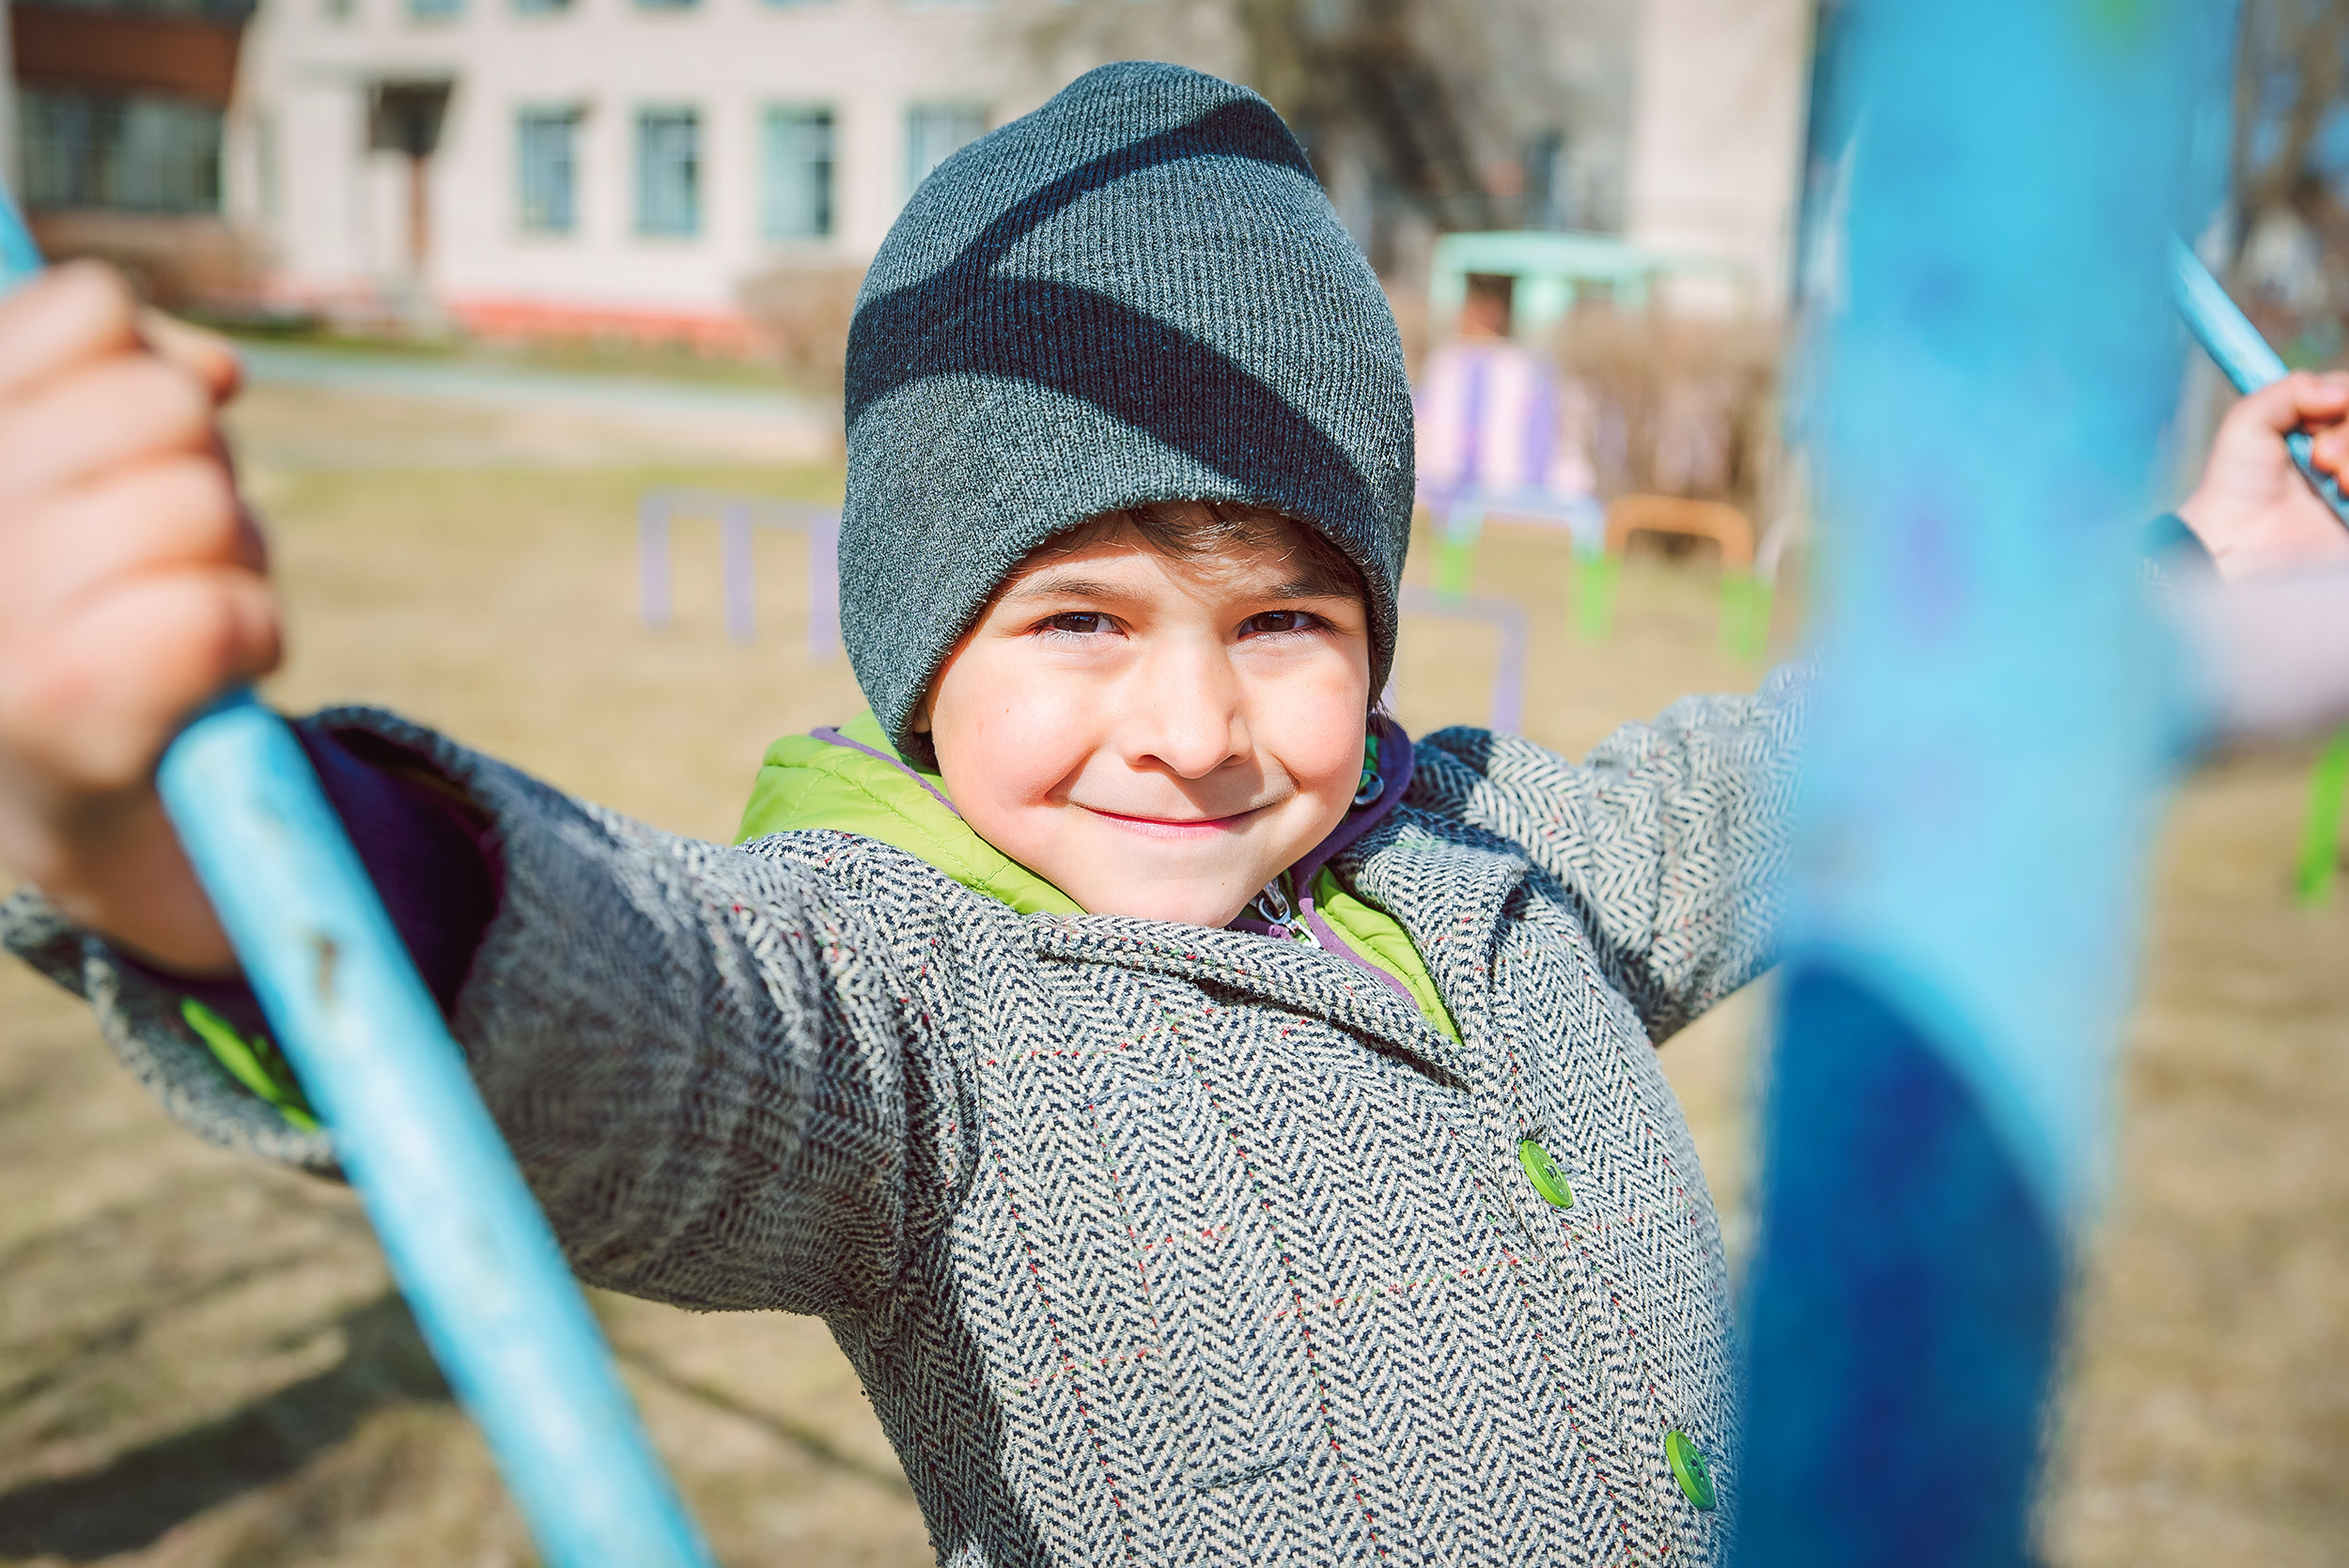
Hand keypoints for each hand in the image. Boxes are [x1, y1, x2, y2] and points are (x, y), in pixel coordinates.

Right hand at [0, 262, 274, 973]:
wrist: (64, 799)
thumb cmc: (79, 604)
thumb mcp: (73, 454)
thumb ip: (120, 371)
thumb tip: (216, 369)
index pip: (86, 309)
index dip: (146, 365)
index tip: (118, 449)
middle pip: (165, 407)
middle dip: (201, 469)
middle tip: (162, 549)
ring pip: (200, 498)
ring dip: (232, 552)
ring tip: (177, 605)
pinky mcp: (66, 698)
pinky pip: (223, 607)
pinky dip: (249, 630)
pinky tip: (205, 668)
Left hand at [2176, 370, 2348, 580]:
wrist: (2241, 545)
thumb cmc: (2236, 487)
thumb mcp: (2247, 424)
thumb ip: (2290, 390)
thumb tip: (2342, 393)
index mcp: (2320, 425)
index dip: (2343, 399)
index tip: (2310, 425)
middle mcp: (2343, 450)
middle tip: (2319, 459)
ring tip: (2336, 482)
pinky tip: (2347, 493)